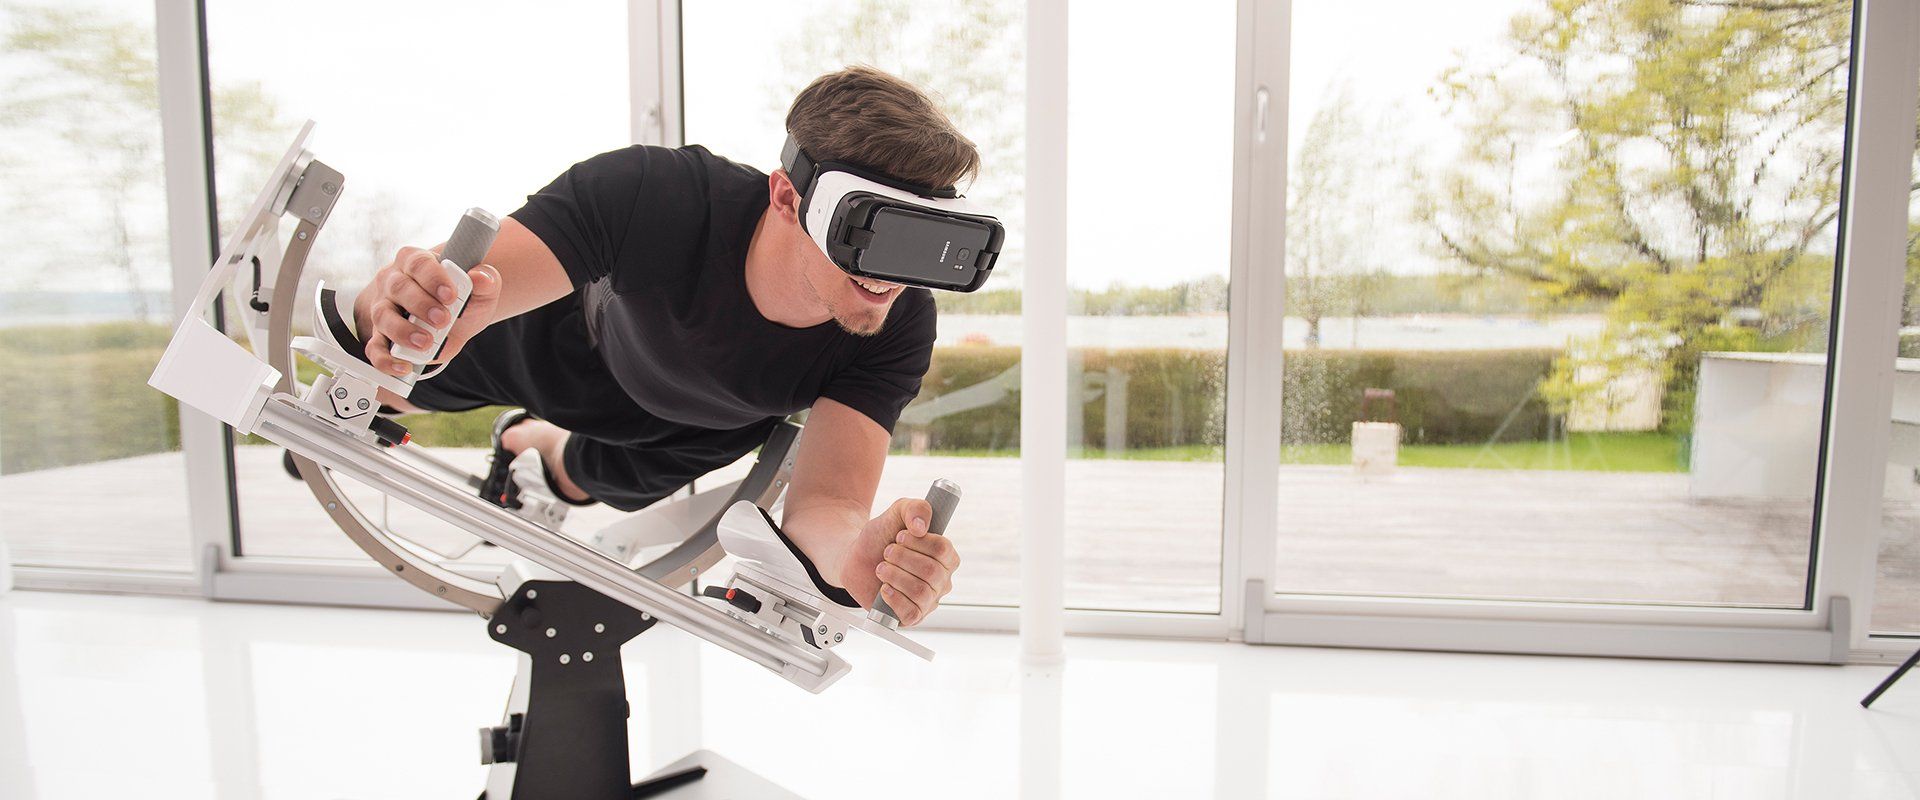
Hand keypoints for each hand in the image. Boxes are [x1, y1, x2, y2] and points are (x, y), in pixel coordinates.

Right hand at [354, 246, 501, 375]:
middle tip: (442, 320)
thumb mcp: (480, 290)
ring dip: (403, 331)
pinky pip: (375, 347)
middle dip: (421, 305)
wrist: (457, 319)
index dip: (433, 279)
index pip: (419, 263)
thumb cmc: (463, 298)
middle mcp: (393, 281)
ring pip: (382, 316)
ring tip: (426, 342)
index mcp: (416, 261)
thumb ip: (485, 280)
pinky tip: (403, 366)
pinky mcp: (381, 334)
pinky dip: (385, 359)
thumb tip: (481, 278)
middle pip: (398, 288)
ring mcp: (383, 307)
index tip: (450, 296)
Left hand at [838, 497, 959, 625]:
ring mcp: (928, 600)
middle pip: (931, 571)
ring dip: (894, 576)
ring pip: (921, 592)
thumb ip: (914, 508)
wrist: (857, 557)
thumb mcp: (897, 512)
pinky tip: (884, 589)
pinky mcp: (912, 616)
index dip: (919, 542)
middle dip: (901, 558)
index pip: (944, 549)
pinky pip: (911, 613)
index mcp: (945, 555)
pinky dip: (894, 599)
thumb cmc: (883, 536)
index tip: (900, 535)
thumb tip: (921, 526)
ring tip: (881, 568)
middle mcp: (941, 579)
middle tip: (887, 552)